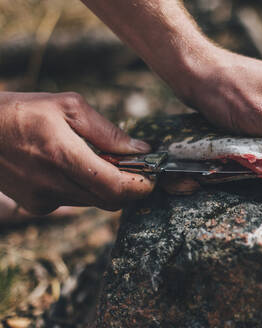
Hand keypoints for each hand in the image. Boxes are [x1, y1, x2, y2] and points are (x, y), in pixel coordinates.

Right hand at [0, 92, 154, 214]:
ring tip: (101, 162)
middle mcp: (53, 184)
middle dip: (128, 187)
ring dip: (106, 187)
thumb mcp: (68, 107)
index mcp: (63, 156)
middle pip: (109, 200)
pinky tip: (74, 169)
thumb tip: (141, 149)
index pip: (115, 187)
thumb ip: (108, 132)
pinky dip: (85, 189)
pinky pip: (74, 202)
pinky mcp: (36, 206)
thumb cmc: (23, 112)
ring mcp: (43, 200)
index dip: (140, 186)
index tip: (153, 178)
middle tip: (134, 168)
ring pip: (94, 202)